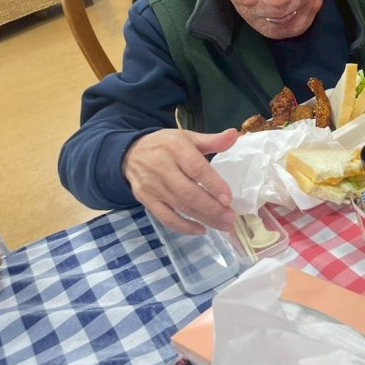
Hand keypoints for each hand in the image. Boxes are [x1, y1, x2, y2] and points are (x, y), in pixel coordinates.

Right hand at [123, 128, 237, 234]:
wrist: (130, 153)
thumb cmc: (166, 145)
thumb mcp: (188, 137)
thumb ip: (212, 140)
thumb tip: (234, 135)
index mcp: (175, 148)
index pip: (195, 168)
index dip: (213, 184)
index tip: (229, 199)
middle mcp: (161, 167)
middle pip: (188, 192)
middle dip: (212, 208)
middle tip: (231, 218)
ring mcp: (152, 186)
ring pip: (179, 206)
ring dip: (203, 218)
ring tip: (224, 225)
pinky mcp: (145, 200)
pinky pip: (165, 217)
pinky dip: (183, 227)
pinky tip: (201, 230)